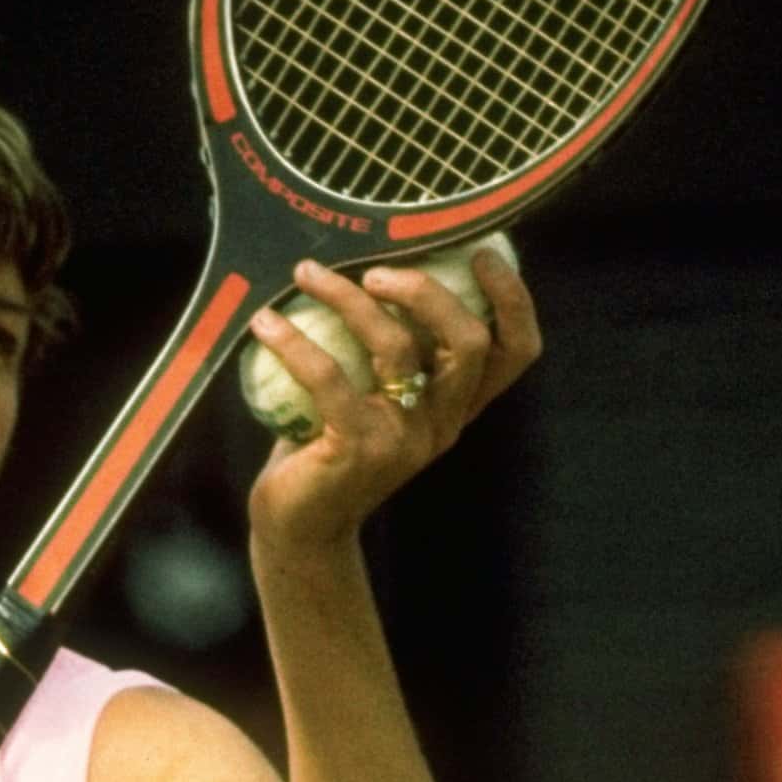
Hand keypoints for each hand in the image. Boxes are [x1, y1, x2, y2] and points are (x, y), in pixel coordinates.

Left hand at [242, 243, 540, 556]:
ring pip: (399, 349)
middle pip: (469, 342)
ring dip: (350, 298)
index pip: (516, 353)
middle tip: (376, 269)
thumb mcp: (376, 398)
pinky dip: (295, 343)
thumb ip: (392, 351)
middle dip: (428, 291)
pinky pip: (330, 378)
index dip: (512, 299)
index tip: (482, 252)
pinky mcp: (359, 450)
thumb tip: (370, 260)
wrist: (302, 529)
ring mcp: (405, 440)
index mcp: (456, 407)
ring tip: (307, 275)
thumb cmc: (332, 449)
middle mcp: (443, 424)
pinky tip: (265, 324)